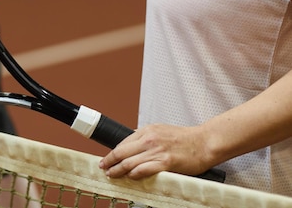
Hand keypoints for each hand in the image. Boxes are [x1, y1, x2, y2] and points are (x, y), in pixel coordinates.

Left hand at [99, 124, 213, 179]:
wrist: (204, 142)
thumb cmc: (185, 138)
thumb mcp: (161, 130)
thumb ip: (146, 137)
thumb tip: (132, 145)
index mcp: (147, 131)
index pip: (122, 142)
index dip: (111, 152)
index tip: (106, 159)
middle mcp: (149, 139)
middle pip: (121, 152)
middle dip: (109, 161)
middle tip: (103, 168)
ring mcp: (156, 151)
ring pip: (129, 162)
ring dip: (118, 170)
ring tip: (112, 175)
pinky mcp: (165, 162)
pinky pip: (143, 170)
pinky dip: (134, 174)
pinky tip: (130, 177)